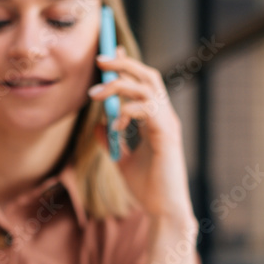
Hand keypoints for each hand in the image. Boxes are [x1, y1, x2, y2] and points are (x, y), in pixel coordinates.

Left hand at [89, 48, 195, 225]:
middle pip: (148, 76)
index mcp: (157, 120)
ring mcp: (168, 124)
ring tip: (95, 95)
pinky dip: (126, 112)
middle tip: (99, 60)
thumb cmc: (148, 188)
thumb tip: (98, 125)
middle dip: (123, 64)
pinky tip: (115, 127)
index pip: (144, 82)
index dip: (128, 65)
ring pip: (146, 88)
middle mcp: (165, 117)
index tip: (109, 53)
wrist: (163, 210)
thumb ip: (112, 140)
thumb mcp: (122, 160)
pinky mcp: (167, 135)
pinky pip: (146, 110)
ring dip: (118, 86)